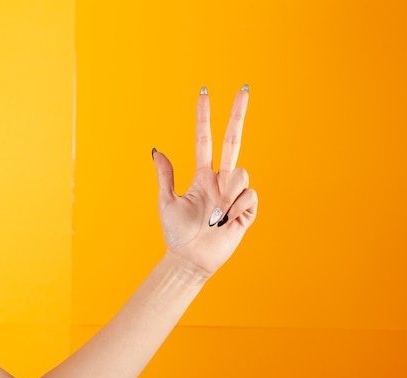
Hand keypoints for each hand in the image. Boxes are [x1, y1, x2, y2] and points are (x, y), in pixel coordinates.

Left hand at [153, 85, 257, 275]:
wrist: (190, 259)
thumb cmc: (177, 234)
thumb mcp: (166, 202)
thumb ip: (165, 176)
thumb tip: (157, 150)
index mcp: (202, 176)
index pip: (205, 139)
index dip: (204, 116)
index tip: (204, 93)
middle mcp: (220, 181)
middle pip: (233, 140)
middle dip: (238, 114)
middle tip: (245, 88)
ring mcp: (234, 194)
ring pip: (241, 172)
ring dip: (228, 191)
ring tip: (216, 214)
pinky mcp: (246, 210)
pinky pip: (249, 194)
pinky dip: (237, 205)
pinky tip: (228, 219)